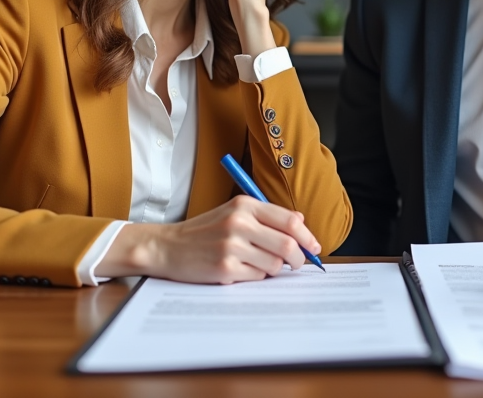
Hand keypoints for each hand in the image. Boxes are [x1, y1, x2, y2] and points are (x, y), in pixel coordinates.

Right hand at [96, 195, 321, 283]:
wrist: (168, 246)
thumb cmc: (205, 230)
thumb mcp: (234, 212)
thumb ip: (267, 216)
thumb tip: (301, 223)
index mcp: (245, 205)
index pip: (290, 220)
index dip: (307, 236)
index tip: (314, 247)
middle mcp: (239, 223)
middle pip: (288, 245)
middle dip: (299, 258)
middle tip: (298, 263)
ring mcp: (232, 247)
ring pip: (275, 265)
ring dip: (273, 269)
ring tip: (258, 264)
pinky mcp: (225, 268)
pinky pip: (257, 278)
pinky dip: (256, 277)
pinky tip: (242, 270)